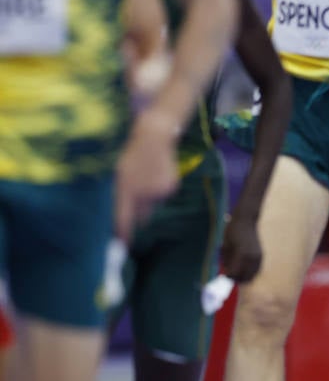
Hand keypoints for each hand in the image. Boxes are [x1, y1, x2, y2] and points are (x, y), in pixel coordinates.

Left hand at [114, 111, 179, 240]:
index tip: (119, 246)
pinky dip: (155, 193)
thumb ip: (111, 195)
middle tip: (129, 206)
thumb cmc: (126, 152)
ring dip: (145, 203)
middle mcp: (144, 194)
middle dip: (134, 216)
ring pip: (151, 208)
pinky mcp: (170, 187)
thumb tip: (105, 217)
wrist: (154, 134)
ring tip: (141, 183)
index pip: (123, 221)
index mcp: (126, 189)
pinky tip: (152, 176)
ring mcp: (159, 191)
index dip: (121, 236)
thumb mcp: (113, 172)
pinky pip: (160, 198)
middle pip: (139, 218)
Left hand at [219, 209, 262, 281]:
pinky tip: (244, 269)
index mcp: (241, 254)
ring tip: (237, 272)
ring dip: (244, 277)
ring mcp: (258, 257)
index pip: (234, 273)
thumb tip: (226, 273)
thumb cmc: (232, 231)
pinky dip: (250, 273)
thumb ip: (226, 261)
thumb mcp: (225, 246)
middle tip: (230, 275)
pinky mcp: (261, 256)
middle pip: (244, 277)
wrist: (246, 221)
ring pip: (252, 275)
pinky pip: (256, 270)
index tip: (224, 274)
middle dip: (236, 278)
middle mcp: (252, 257)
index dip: (228, 276)